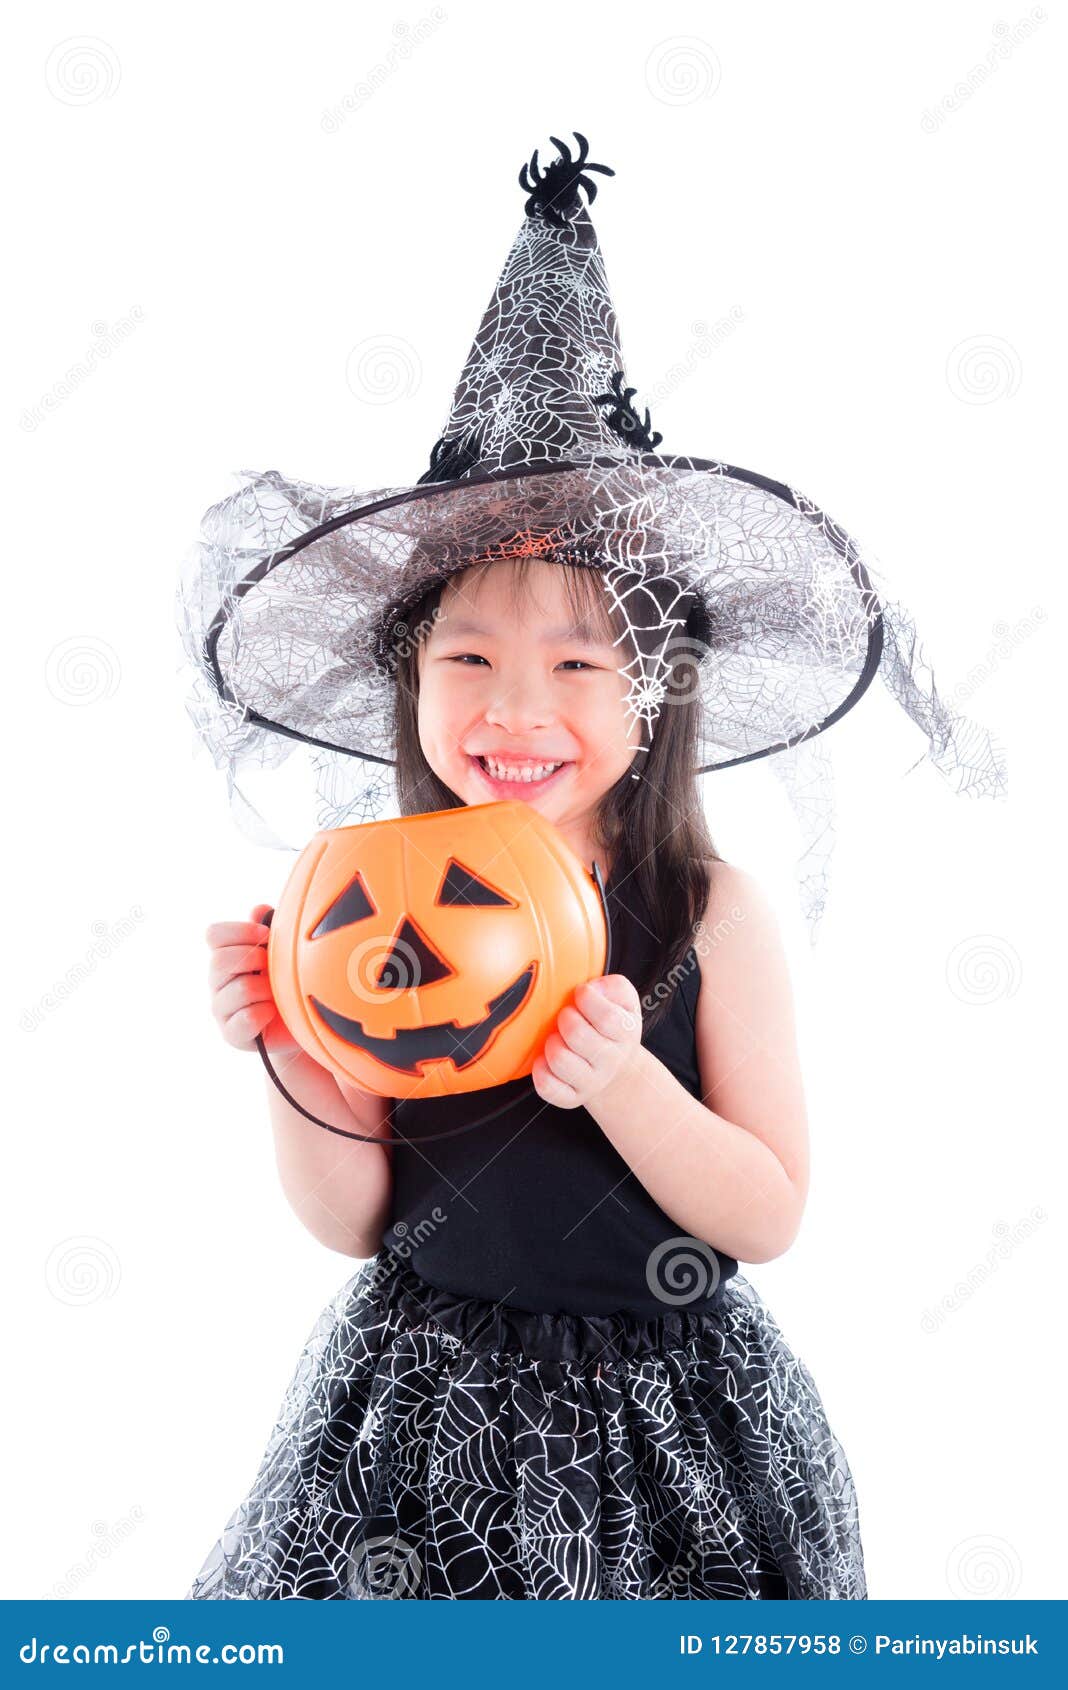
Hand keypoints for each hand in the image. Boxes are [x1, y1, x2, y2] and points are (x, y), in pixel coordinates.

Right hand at [206, 902, 295, 1057]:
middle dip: (253, 959)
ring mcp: (222, 1009)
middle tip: (272, 967)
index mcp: (226, 956)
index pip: (214, 935)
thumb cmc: (289, 984)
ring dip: (265, 989)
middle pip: (220, 960)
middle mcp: (218, 982)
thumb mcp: (282, 954)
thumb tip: (258, 910)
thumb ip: (269, 931)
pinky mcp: (232, 1034)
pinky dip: (264, 1013)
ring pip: (239, 989)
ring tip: (277, 994)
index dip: (240, 931)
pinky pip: (246, 1018)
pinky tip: (273, 1013)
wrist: (303, 1026)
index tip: (266, 935)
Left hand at [530, 974, 643, 1109]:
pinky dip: (541, 1070)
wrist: (617, 1068)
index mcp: (625, 1033)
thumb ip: (614, 986)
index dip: (587, 999)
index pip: (607, 1017)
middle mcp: (610, 1060)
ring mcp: (591, 1082)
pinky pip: (548, 1087)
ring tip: (558, 1037)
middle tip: (567, 1016)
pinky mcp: (571, 1098)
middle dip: (565, 1018)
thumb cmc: (614, 1028)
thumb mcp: (624, 1001)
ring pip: (559, 1059)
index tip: (581, 993)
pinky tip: (546, 1059)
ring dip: (552, 1042)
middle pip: (577, 1035)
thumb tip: (594, 988)